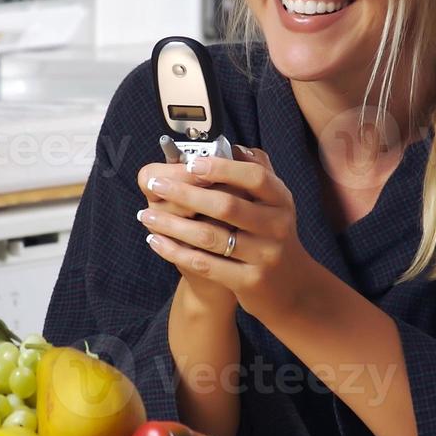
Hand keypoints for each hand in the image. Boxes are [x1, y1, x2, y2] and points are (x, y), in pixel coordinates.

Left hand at [137, 146, 314, 320]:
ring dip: (172, 224)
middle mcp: (276, 226)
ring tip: (145, 215)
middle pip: (227, 205)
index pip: (255, 177)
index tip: (190, 164)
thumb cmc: (271, 234)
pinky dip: (176, 252)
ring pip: (210, 237)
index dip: (223, 169)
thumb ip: (257, 172)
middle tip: (155, 186)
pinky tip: (156, 241)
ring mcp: (264, 255)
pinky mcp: (248, 281)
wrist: (290, 287)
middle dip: (185, 193)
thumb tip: (233, 147)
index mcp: (281, 200)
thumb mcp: (273, 203)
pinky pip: (204, 264)